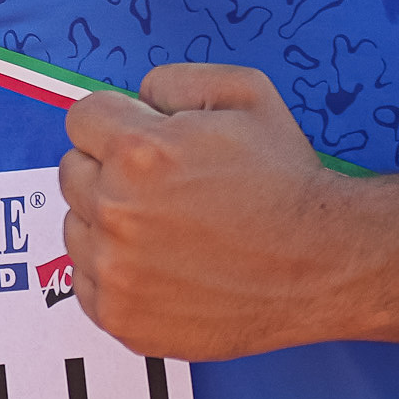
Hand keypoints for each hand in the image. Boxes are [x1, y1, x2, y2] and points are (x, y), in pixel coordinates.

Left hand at [57, 66, 374, 360]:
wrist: (325, 264)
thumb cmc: (288, 182)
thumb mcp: (245, 94)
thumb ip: (172, 81)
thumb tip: (133, 98)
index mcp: (139, 151)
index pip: (81, 118)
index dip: (118, 123)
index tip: (145, 140)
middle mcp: (118, 211)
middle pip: (73, 172)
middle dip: (110, 169)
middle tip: (166, 186)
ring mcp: (116, 271)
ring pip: (76, 227)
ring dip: (108, 222)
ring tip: (169, 228)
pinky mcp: (122, 317)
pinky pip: (86, 282)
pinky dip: (114, 273)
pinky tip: (163, 265)